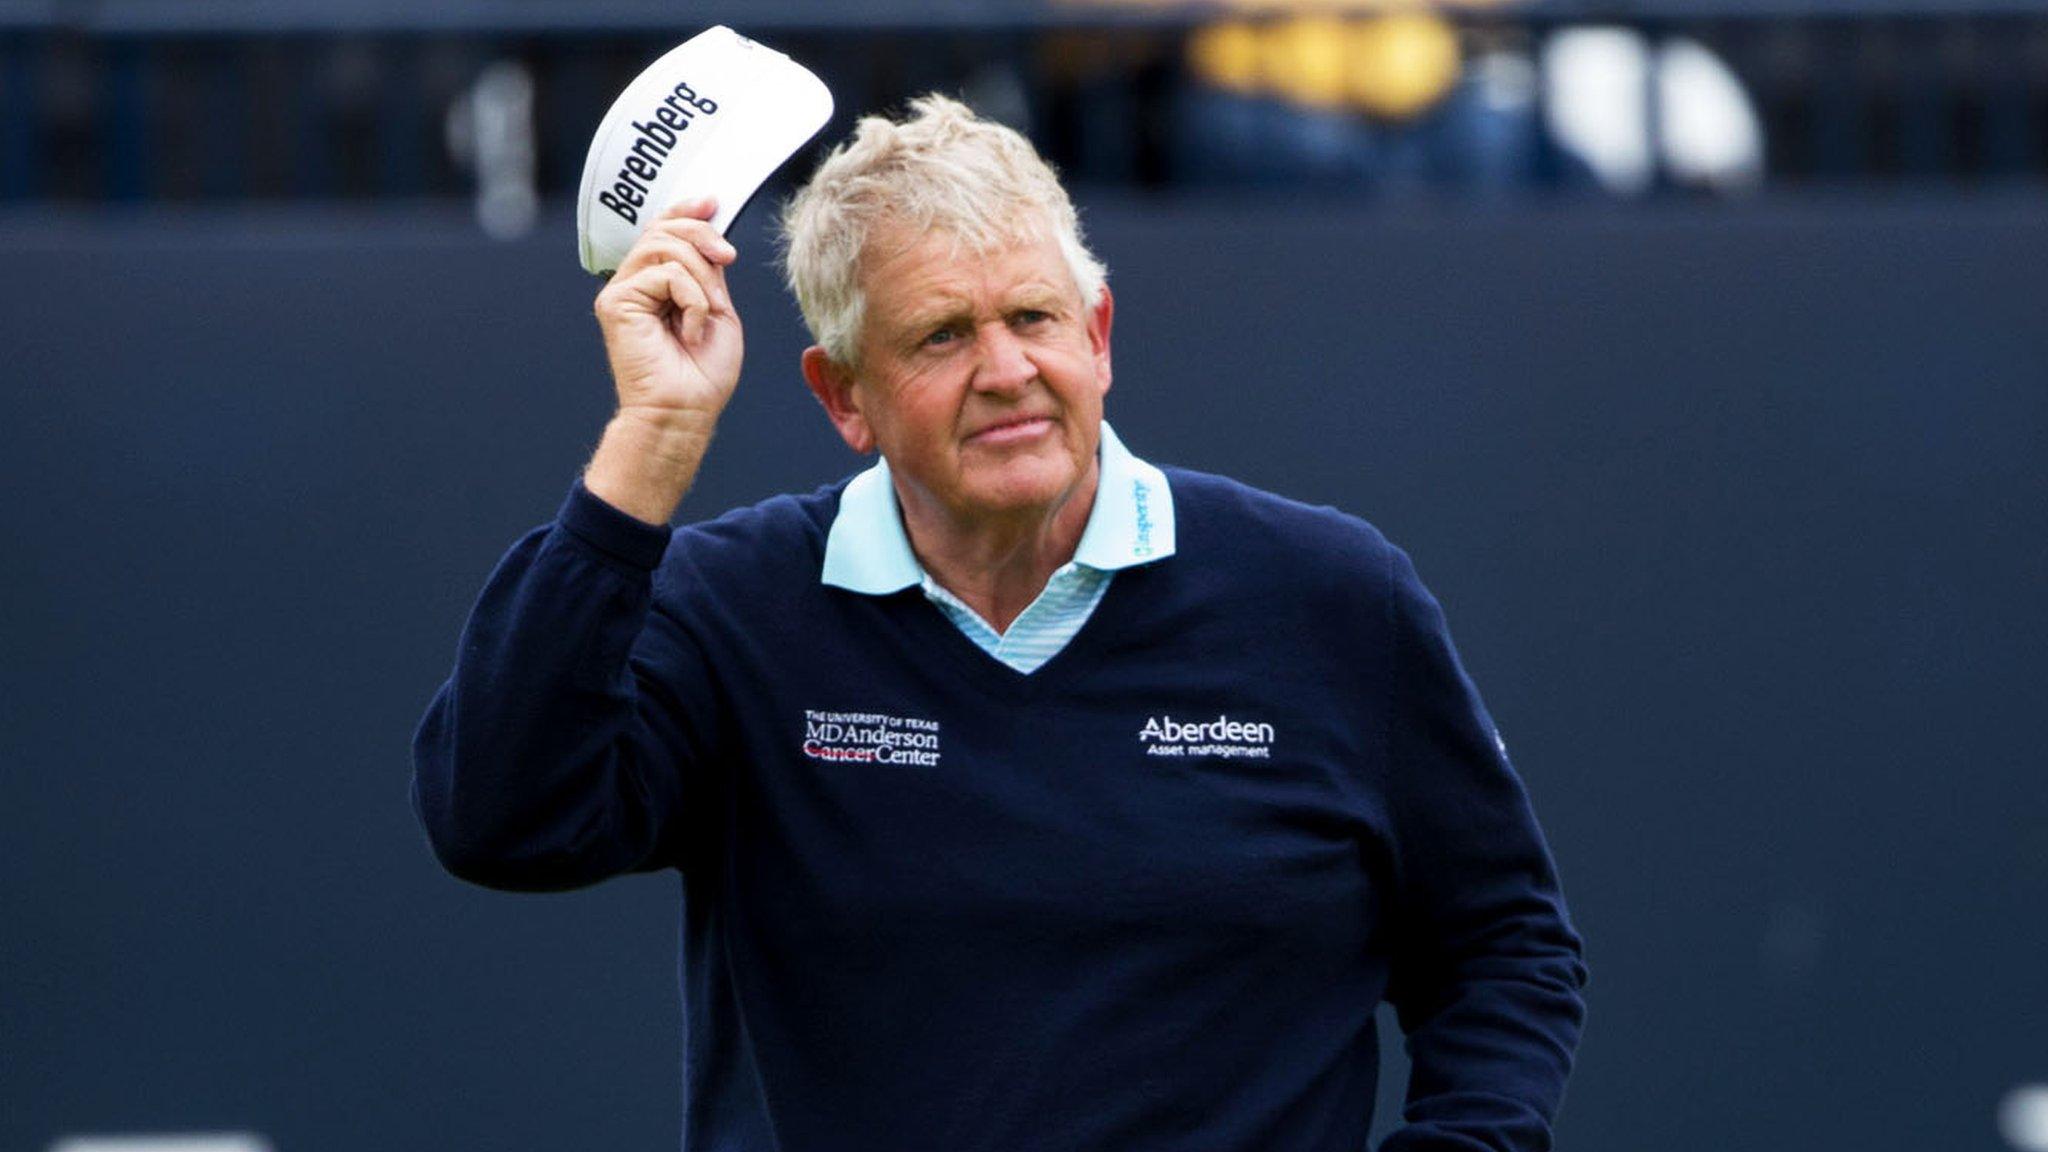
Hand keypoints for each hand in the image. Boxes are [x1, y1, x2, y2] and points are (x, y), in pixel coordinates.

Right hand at [592, 197, 743, 429]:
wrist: (685, 410)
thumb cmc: (703, 372)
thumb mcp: (717, 308)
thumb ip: (707, 271)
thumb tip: (709, 233)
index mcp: (657, 283)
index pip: (662, 230)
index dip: (685, 211)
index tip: (712, 202)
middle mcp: (634, 283)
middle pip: (664, 230)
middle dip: (703, 237)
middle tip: (728, 258)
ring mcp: (621, 291)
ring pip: (664, 248)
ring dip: (701, 276)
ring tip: (708, 313)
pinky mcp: (615, 303)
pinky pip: (664, 274)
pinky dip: (692, 299)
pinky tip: (691, 330)